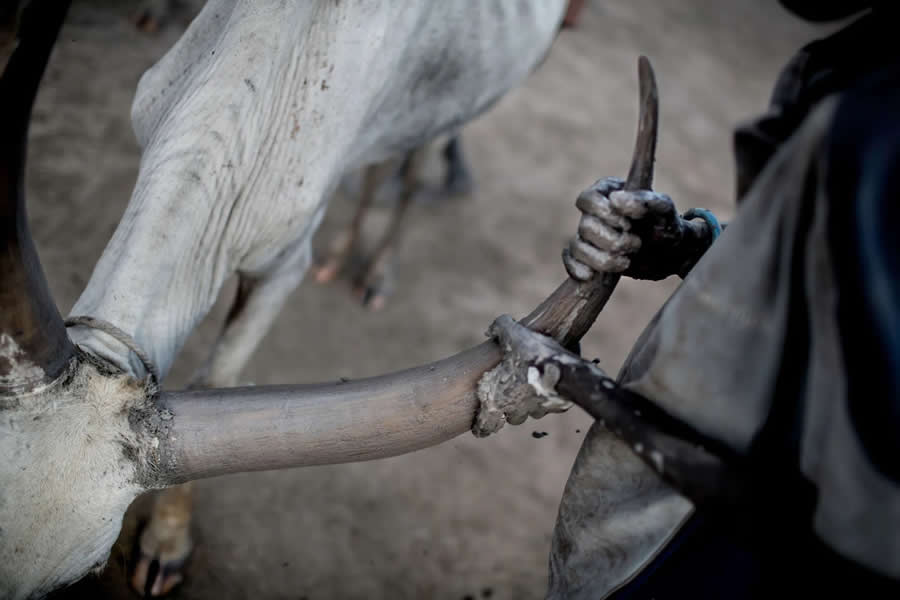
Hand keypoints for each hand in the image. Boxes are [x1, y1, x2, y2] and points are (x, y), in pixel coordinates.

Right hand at [563, 177, 713, 280]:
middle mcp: (594, 213)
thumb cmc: (666, 226)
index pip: (588, 199)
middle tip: (636, 243)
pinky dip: (579, 269)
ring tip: (627, 261)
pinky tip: (592, 276)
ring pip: (578, 247)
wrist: (670, 255)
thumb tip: (615, 199)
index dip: (604, 214)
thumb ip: (645, 200)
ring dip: (604, 259)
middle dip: (612, 240)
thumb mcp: (664, 209)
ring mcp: (588, 236)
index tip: (628, 223)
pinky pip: (570, 262)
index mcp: (607, 192)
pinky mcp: (587, 257)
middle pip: (585, 226)